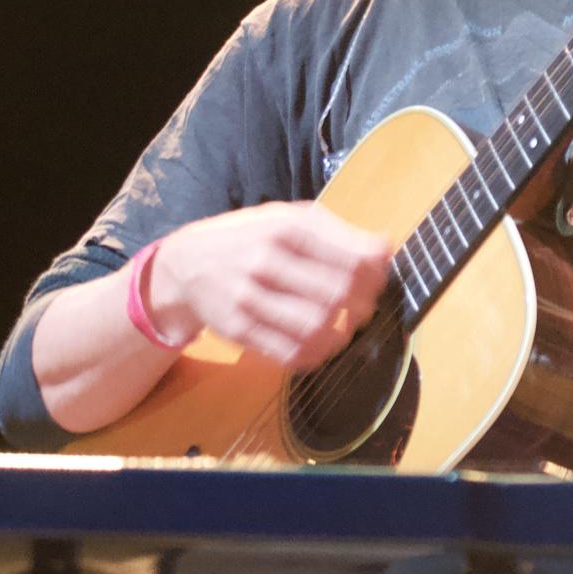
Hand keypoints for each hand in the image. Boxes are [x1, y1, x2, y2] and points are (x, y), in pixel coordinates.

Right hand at [155, 203, 390, 368]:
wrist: (187, 264)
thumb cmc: (249, 238)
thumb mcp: (288, 218)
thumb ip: (337, 232)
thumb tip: (385, 248)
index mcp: (285, 228)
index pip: (350, 259)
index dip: (376, 276)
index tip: (379, 281)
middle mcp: (266, 261)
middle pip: (336, 295)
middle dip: (362, 307)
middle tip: (364, 309)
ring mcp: (249, 298)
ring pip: (314, 328)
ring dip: (342, 335)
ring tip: (345, 329)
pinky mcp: (238, 330)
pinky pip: (288, 353)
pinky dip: (315, 355)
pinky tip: (322, 345)